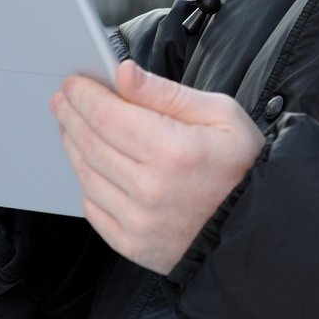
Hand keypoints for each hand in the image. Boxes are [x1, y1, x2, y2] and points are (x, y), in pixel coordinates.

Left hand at [52, 60, 264, 275]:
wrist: (255, 227)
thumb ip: (166, 93)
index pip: (107, 116)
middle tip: (64, 99)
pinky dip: (86, 182)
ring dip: (73, 146)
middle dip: (71, 115)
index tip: (73, 82)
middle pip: (90, 143)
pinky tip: (91, 164)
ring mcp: (138, 221)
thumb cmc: (242, 166)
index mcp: (173, 151)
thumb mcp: (221, 114)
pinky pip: (92, 207)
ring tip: (73, 127)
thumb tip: (123, 73)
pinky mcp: (132, 244)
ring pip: (86, 175)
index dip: (84, 96)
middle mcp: (150, 188)